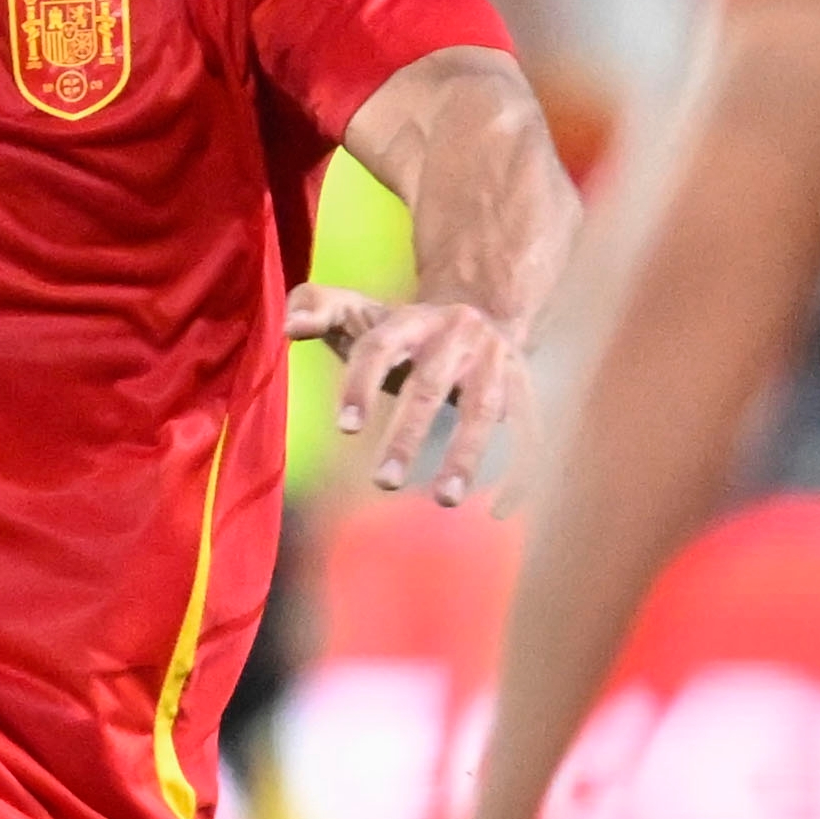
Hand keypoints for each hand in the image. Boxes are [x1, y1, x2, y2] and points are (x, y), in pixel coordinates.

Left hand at [289, 284, 535, 511]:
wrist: (480, 314)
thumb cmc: (402, 332)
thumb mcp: (360, 312)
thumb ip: (317, 307)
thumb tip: (290, 326)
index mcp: (410, 321)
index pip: (380, 347)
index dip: (362, 384)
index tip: (345, 430)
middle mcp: (455, 336)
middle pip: (430, 385)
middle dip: (408, 434)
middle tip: (385, 482)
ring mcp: (494, 362)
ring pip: (482, 409)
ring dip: (465, 454)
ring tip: (443, 500)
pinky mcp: (523, 388)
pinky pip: (528, 430)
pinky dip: (521, 469)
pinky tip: (498, 511)